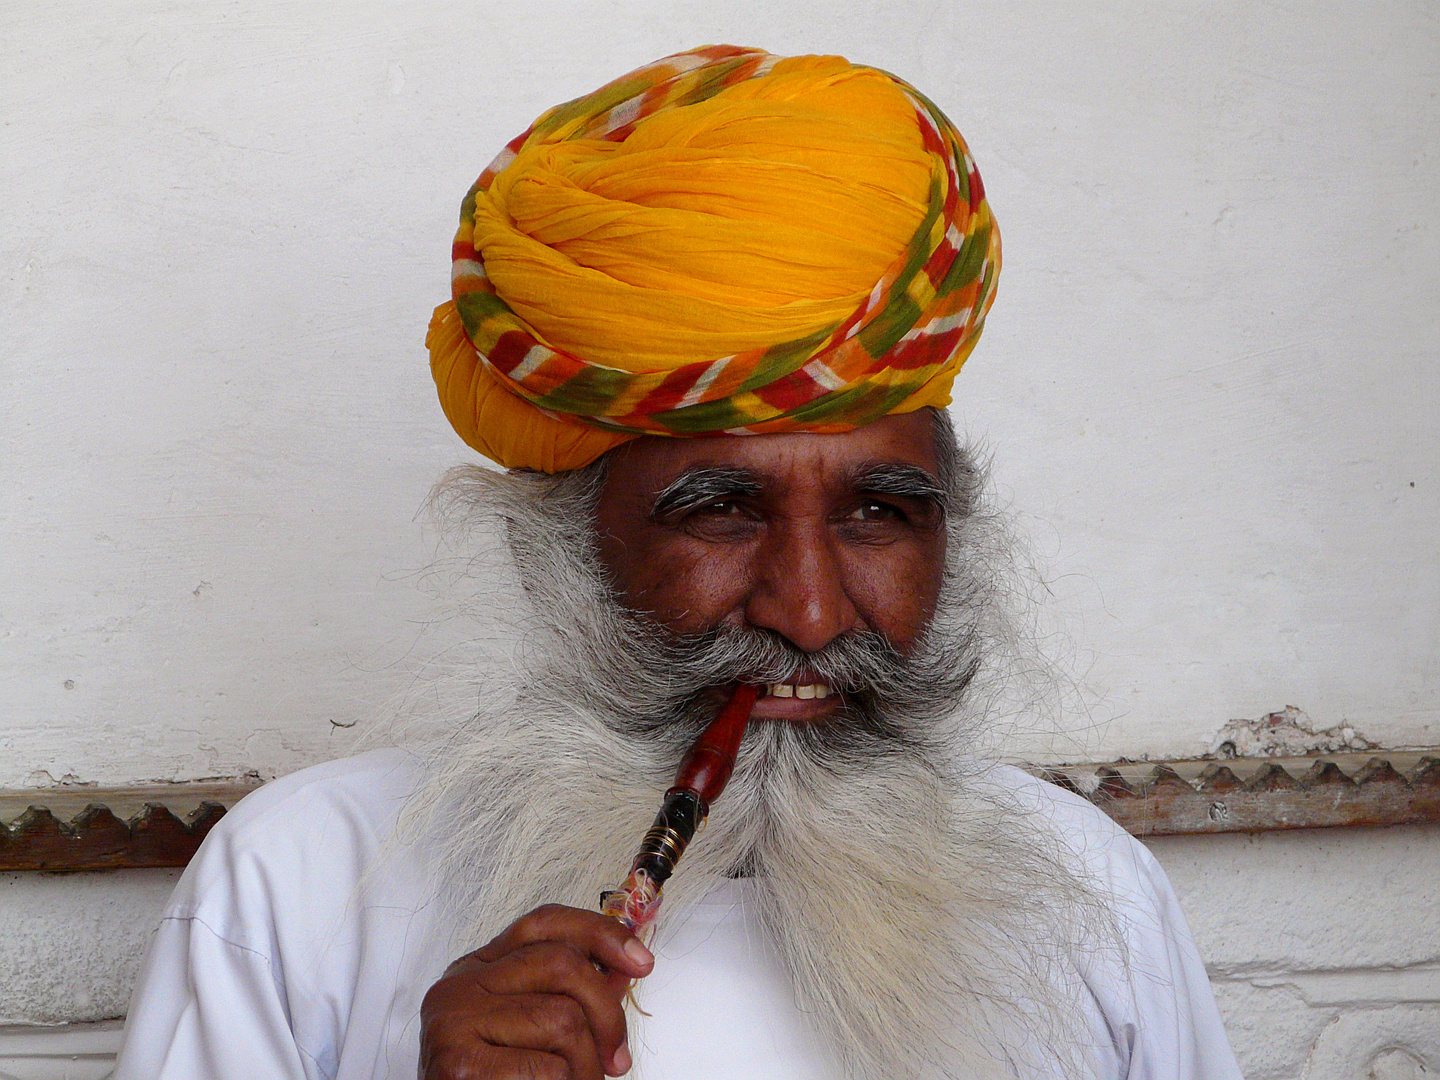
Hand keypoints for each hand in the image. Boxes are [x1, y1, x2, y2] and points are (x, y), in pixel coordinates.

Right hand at [419, 904, 654, 1078]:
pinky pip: (548, 1069)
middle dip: (607, 1013)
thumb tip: (627, 965)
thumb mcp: (529, 1025)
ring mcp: (454, 1021)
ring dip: (588, 1065)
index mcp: (478, 968)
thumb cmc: (497, 1077)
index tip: (641, 961)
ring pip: (562, 1021)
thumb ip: (569, 993)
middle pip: (562, 964)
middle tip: (617, 1058)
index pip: (544, 923)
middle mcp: (460, 985)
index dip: (599, 932)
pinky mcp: (457, 1064)